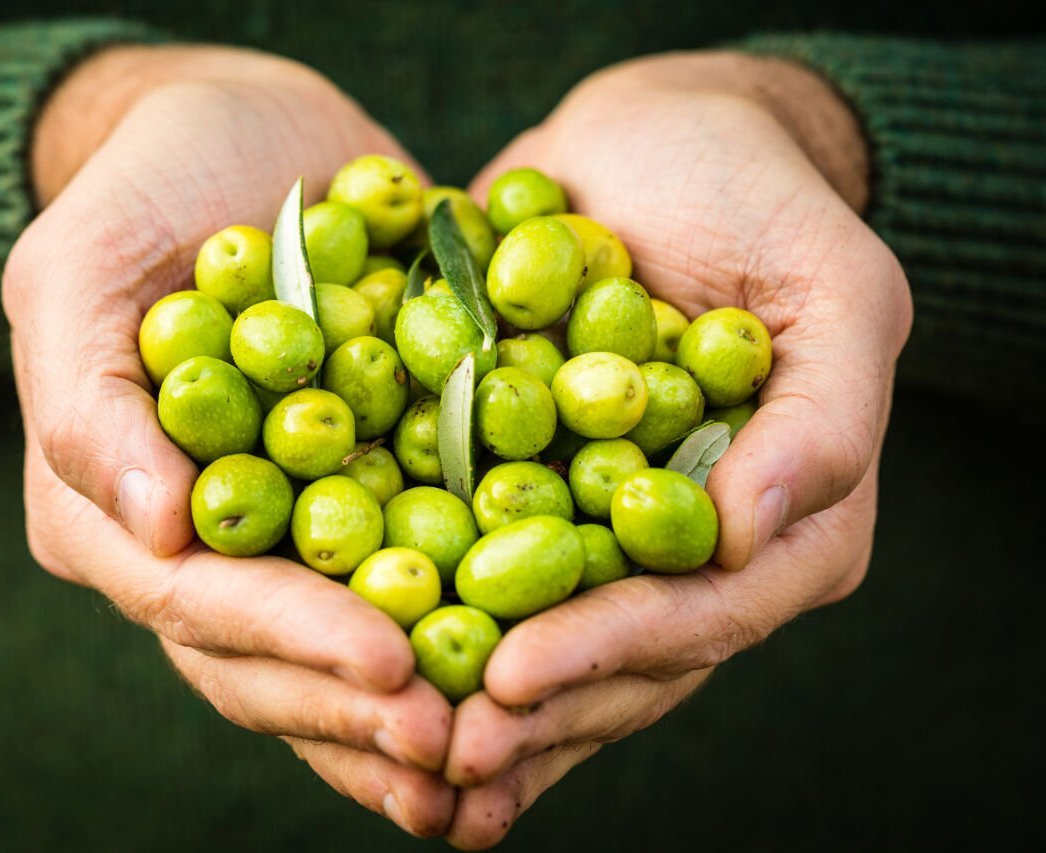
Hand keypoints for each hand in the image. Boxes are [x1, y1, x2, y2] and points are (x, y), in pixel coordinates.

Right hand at [3, 45, 454, 835]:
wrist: (248, 136)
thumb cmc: (151, 180)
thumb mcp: (83, 260)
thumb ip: (87, 399)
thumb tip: (156, 531)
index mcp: (106, 508)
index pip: (195, 601)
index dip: (292, 641)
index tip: (391, 669)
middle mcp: (187, 547)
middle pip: (263, 662)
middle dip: (355, 712)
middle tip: (453, 747)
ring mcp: (274, 536)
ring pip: (332, 657)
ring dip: (405, 720)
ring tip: (491, 764)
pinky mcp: (354, 504)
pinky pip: (403, 592)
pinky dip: (453, 649)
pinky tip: (519, 700)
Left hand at [440, 51, 912, 846]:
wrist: (654, 139)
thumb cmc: (758, 194)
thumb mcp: (836, 281)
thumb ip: (825, 417)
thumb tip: (748, 538)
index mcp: (782, 521)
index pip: (696, 617)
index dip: (606, 655)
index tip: (511, 683)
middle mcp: (692, 547)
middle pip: (612, 656)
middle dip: (528, 709)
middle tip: (436, 751)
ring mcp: (603, 525)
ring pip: (542, 633)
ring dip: (471, 697)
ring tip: (393, 749)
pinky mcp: (528, 486)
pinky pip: (474, 564)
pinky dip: (426, 615)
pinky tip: (364, 667)